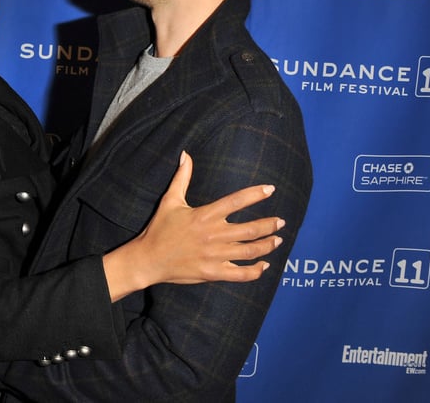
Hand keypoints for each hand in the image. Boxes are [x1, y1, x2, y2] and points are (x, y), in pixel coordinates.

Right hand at [102, 152, 284, 300]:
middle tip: (281, 221)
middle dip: (269, 225)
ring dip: (267, 246)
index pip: (235, 201)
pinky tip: (264, 265)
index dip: (255, 194)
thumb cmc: (159, 229)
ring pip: (250, 252)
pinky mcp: (212, 273)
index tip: (271, 188)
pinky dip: (255, 271)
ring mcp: (214, 256)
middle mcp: (213, 235)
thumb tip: (186, 155)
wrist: (148, 259)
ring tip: (278, 240)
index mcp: (204, 216)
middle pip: (250, 230)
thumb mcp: (170, 201)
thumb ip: (182, 178)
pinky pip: (240, 274)